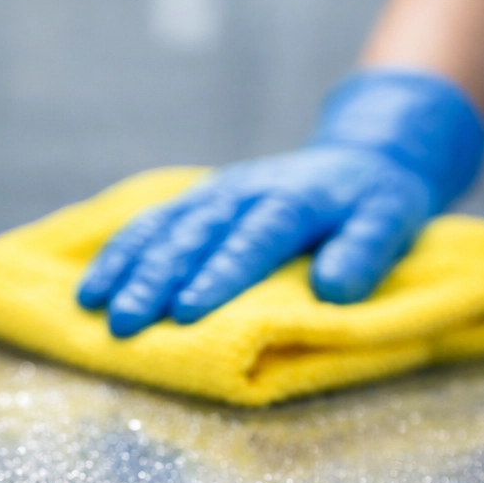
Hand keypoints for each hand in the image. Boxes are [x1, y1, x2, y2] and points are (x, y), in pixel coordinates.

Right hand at [77, 69, 483, 337]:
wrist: (358, 160)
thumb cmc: (375, 204)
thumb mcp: (392, 221)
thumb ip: (366, 252)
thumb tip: (334, 288)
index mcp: (293, 200)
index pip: (252, 239)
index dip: (219, 274)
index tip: (188, 311)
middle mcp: (242, 193)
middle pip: (193, 236)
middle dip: (154, 280)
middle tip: (126, 322)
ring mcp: (213, 195)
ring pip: (161, 228)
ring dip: (126, 267)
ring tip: (92, 304)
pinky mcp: (195, 202)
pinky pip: (149, 224)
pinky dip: (118, 254)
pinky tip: (91, 286)